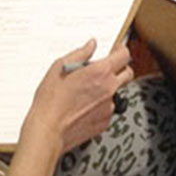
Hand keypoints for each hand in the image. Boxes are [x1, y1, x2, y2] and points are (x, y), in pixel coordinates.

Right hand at [23, 39, 133, 153]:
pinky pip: (109, 108)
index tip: (115, 50)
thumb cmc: (50, 101)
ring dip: (109, 88)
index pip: (124, 55)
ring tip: (89, 91)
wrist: (47, 130)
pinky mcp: (105, 121)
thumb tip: (91, 45)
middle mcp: (109, 88)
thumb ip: (80, 53)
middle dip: (120, 68)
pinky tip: (86, 106)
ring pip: (117, 92)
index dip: (120, 50)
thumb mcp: (59, 67)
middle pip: (127, 73)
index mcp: (100, 72)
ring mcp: (109, 106)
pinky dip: (102, 105)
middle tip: (107, 69)